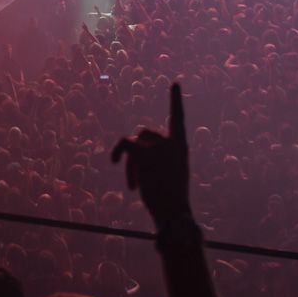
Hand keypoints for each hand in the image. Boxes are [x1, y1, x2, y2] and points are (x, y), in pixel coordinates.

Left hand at [111, 82, 191, 227]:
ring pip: (134, 143)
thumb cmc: (173, 204)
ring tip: (134, 186)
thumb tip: (135, 152)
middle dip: (137, 153)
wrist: (173, 213)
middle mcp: (171, 142)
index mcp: (181, 148)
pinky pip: (126, 143)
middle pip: (145, 134)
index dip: (176, 101)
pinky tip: (116, 161)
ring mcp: (158, 146)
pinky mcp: (144, 152)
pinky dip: (119, 152)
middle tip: (135, 182)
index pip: (178, 119)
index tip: (175, 83)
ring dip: (131, 164)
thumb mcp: (172, 178)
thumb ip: (160, 161)